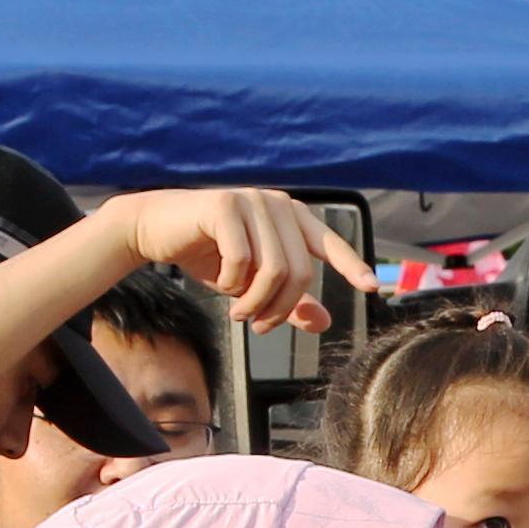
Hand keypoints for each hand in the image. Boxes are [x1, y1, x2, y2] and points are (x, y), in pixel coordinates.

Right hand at [109, 189, 375, 331]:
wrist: (156, 230)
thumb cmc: (209, 254)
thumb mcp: (253, 284)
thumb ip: (290, 300)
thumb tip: (325, 323)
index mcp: (292, 218)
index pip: (331, 244)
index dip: (352, 266)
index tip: (372, 288)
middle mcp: (277, 204)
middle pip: (299, 271)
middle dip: (279, 309)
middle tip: (258, 326)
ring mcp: (252, 200)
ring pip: (274, 269)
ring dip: (256, 303)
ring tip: (240, 315)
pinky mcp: (224, 205)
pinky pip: (242, 259)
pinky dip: (232, 283)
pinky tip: (219, 283)